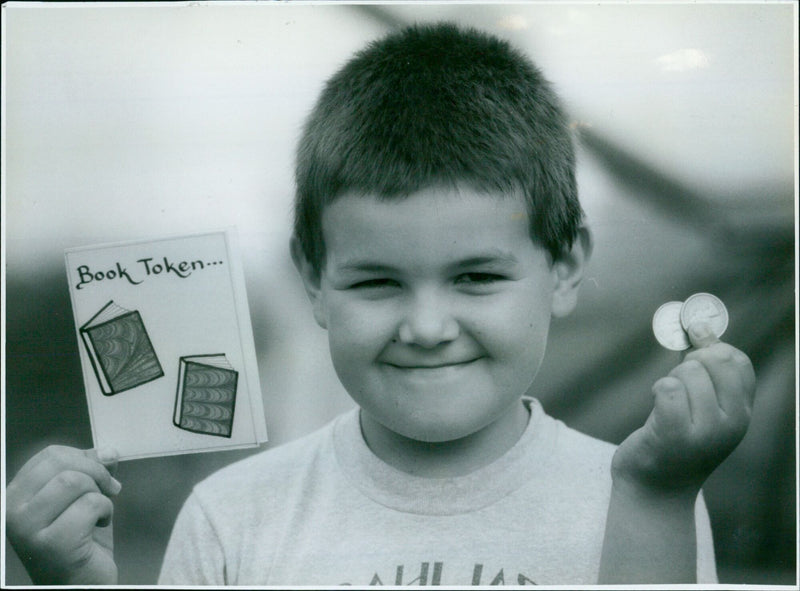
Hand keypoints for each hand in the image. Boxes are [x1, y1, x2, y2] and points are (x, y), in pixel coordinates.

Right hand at [6, 445, 121, 584]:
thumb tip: (108, 451)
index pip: (51, 455)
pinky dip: (105, 511)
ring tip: (99, 513)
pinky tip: (99, 526)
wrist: (81, 584)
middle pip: (60, 463)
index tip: (100, 475)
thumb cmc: (81, 540)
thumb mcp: (84, 495)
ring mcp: (27, 529)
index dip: (84, 459)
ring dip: (99, 494)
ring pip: (73, 481)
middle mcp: (11, 511)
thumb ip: (91, 469)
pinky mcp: (51, 543)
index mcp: (15, 495)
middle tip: (109, 490)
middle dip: (95, 472)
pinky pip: (89, 505)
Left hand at [612, 321, 755, 497]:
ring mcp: (706, 431)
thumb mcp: (702, 408)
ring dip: (669, 380)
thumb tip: (700, 327)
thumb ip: (704, 371)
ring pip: (687, 372)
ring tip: (667, 405)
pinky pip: (667, 388)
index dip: (712, 347)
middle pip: (714, 360)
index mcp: (742, 413)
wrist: (655, 491)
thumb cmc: (675, 443)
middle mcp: (733, 423)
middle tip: (677, 385)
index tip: (691, 349)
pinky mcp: (675, 435)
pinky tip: (655, 407)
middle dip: (688, 362)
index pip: (738, 361)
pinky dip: (657, 390)